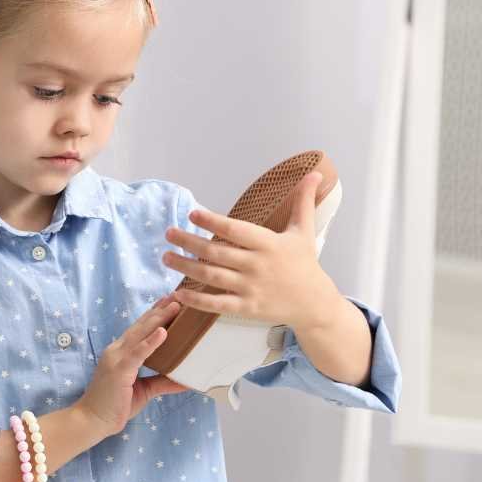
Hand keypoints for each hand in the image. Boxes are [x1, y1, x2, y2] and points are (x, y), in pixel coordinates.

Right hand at [74, 293, 189, 437]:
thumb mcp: (145, 390)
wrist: (93, 421)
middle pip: (141, 326)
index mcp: (121, 352)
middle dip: (159, 310)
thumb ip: (162, 381)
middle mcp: (117, 350)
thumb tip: (186, 380)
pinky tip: (163, 331)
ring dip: (159, 319)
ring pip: (140, 334)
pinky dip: (151, 341)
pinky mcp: (119, 369)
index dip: (154, 314)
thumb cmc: (115, 406)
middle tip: (177, 296)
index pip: (139, 329)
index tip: (169, 301)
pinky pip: (138, 352)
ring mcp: (116, 358)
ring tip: (175, 306)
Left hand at [161, 171, 340, 331]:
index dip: (213, 221)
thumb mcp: (304, 231)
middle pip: (216, 252)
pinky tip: (178, 292)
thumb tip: (314, 173)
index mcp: (269, 244)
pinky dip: (196, 300)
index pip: (236, 230)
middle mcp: (257, 265)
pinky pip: (217, 304)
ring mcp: (251, 288)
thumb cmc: (305, 264)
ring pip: (212, 276)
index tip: (192, 213)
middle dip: (189, 242)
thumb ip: (303, 202)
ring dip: (185, 266)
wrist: (314, 303)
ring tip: (166, 257)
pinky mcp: (247, 308)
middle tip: (168, 233)